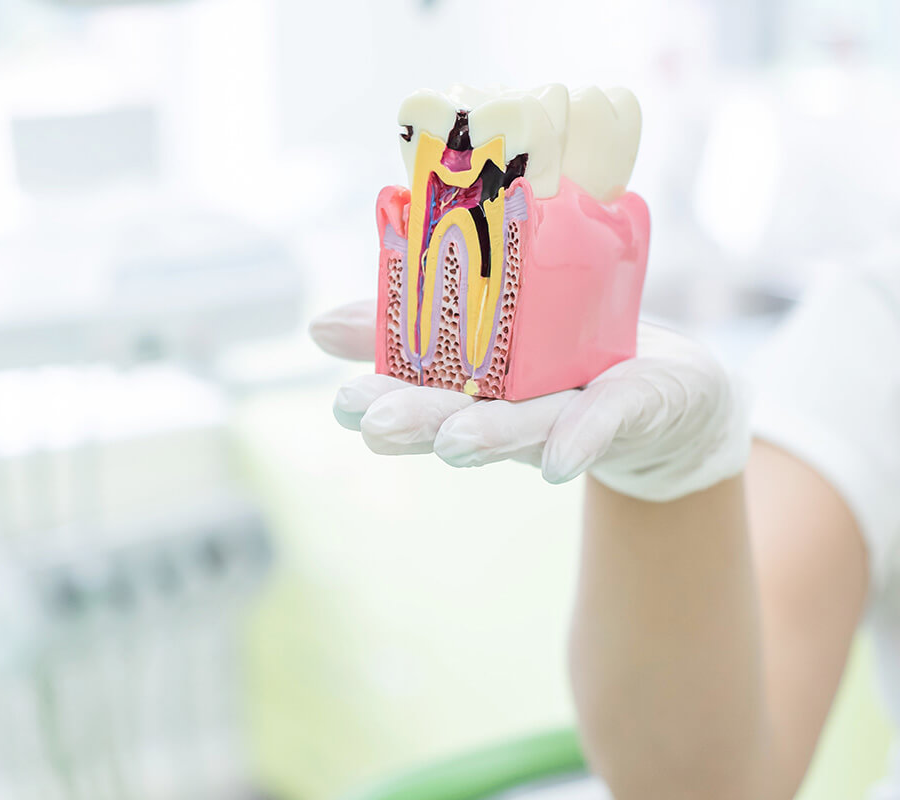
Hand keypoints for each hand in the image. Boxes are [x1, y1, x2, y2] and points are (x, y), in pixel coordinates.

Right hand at [310, 299, 749, 501]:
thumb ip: (413, 321)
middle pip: (462, 418)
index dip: (380, 398)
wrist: (679, 404)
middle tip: (373, 423)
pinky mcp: (631, 410)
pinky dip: (580, 440)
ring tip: (454, 441)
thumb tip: (317, 327)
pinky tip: (559, 462)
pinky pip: (605, 423)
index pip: (420, 392)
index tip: (340, 405)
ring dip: (489, 435)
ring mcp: (573, 415)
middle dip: (419, 421)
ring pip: (525, 425)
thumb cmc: (576, 358)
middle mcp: (518, 409)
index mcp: (480, 387)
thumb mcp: (497, 326)